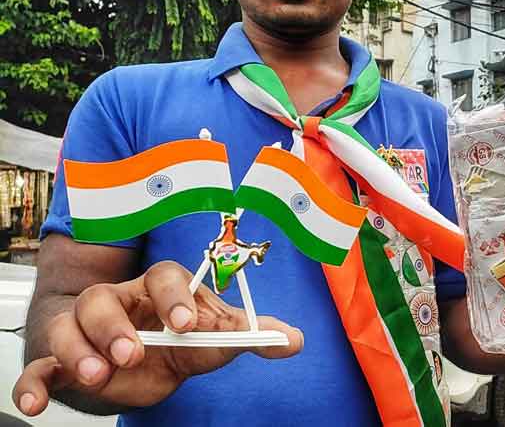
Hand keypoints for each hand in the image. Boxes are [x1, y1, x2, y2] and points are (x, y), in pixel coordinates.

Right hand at [13, 261, 302, 416]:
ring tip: (96, 376)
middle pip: (104, 299)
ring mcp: (84, 332)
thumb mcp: (214, 339)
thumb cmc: (178, 340)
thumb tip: (296, 340)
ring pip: (67, 327)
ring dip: (77, 350)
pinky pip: (37, 367)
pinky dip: (32, 383)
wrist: (142, 362)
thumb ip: (251, 336)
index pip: (163, 277)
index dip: (174, 296)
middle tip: (132, 354)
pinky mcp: (59, 364)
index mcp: (158, 289)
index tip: (187, 324)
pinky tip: (36, 404)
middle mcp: (117, 302)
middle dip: (115, 327)